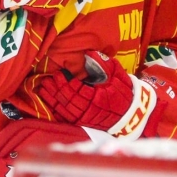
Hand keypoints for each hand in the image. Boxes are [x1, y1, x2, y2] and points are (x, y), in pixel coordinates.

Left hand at [36, 51, 160, 138]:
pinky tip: (49, 104)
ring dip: (53, 100)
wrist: (133, 114)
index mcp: (99, 98)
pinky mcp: (84, 123)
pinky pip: (67, 119)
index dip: (67, 83)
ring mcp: (86, 119)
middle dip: (56, 90)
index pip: (78, 91)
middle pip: (69, 101)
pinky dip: (57, 112)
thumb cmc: (125, 93)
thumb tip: (91, 53)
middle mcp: (91, 111)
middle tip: (46, 80)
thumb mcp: (118, 75)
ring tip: (42, 90)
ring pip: (65, 110)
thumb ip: (105, 65)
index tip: (58, 74)